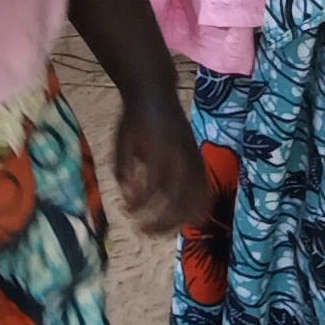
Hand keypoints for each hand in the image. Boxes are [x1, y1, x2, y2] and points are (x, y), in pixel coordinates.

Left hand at [110, 94, 213, 233]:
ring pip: (196, 200)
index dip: (140, 204)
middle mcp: (183, 155)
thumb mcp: (120, 144)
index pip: (154, 186)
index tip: (125, 211)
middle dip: (161, 221)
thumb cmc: (134, 120)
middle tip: (142, 230)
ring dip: (178, 221)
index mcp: (161, 148)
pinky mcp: (201, 162)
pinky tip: (179, 219)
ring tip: (160, 230)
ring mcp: (195, 159)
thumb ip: (123, 173)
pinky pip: (204, 192)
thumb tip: (130, 202)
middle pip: (180, 199)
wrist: (156, 94)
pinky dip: (193, 211)